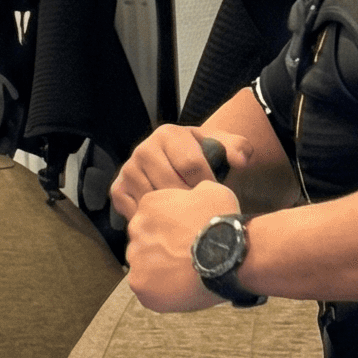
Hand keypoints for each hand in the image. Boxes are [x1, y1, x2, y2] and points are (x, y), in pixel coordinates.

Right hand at [110, 123, 252, 221]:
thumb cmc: (203, 155)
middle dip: (190, 202)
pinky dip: (150, 220)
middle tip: (203, 212)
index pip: (191, 165)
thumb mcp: (222, 145)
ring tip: (186, 219)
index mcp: (169, 134)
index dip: (208, 185)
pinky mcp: (118, 188)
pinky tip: (166, 222)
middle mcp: (144, 149)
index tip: (216, 195)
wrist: (179, 160)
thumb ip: (239, 148)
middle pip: (170, 186)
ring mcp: (128, 169)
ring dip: (171, 214)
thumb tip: (240, 161)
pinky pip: (133, 211)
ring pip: (152, 201)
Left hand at [126, 184, 240, 312]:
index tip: (185, 239)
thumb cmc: (223, 223)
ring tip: (184, 276)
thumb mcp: (213, 191)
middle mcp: (136, 227)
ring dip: (159, 271)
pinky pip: (145, 288)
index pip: (152, 218)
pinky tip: (180, 289)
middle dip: (161, 250)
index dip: (170, 231)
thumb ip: (195, 192)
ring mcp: (136, 256)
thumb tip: (195, 196)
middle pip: (145, 241)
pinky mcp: (139, 283)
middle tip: (184, 259)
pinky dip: (159, 292)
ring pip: (144, 265)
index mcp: (150, 204)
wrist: (228, 255)